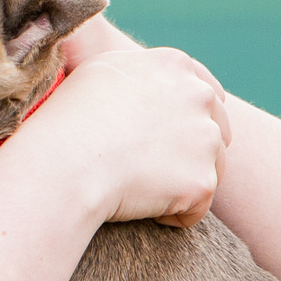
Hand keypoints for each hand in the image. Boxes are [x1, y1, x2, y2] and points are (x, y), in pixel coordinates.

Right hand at [18, 45, 230, 228]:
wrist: (64, 163)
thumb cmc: (68, 119)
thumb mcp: (101, 71)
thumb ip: (137, 72)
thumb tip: (141, 81)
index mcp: (176, 66)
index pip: (208, 94)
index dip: (187, 122)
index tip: (161, 139)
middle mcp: (200, 96)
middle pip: (216, 134)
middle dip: (189, 154)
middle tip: (144, 167)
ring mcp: (206, 139)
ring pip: (209, 171)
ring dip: (180, 184)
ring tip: (137, 186)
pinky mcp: (202, 181)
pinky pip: (196, 208)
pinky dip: (173, 215)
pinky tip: (140, 205)